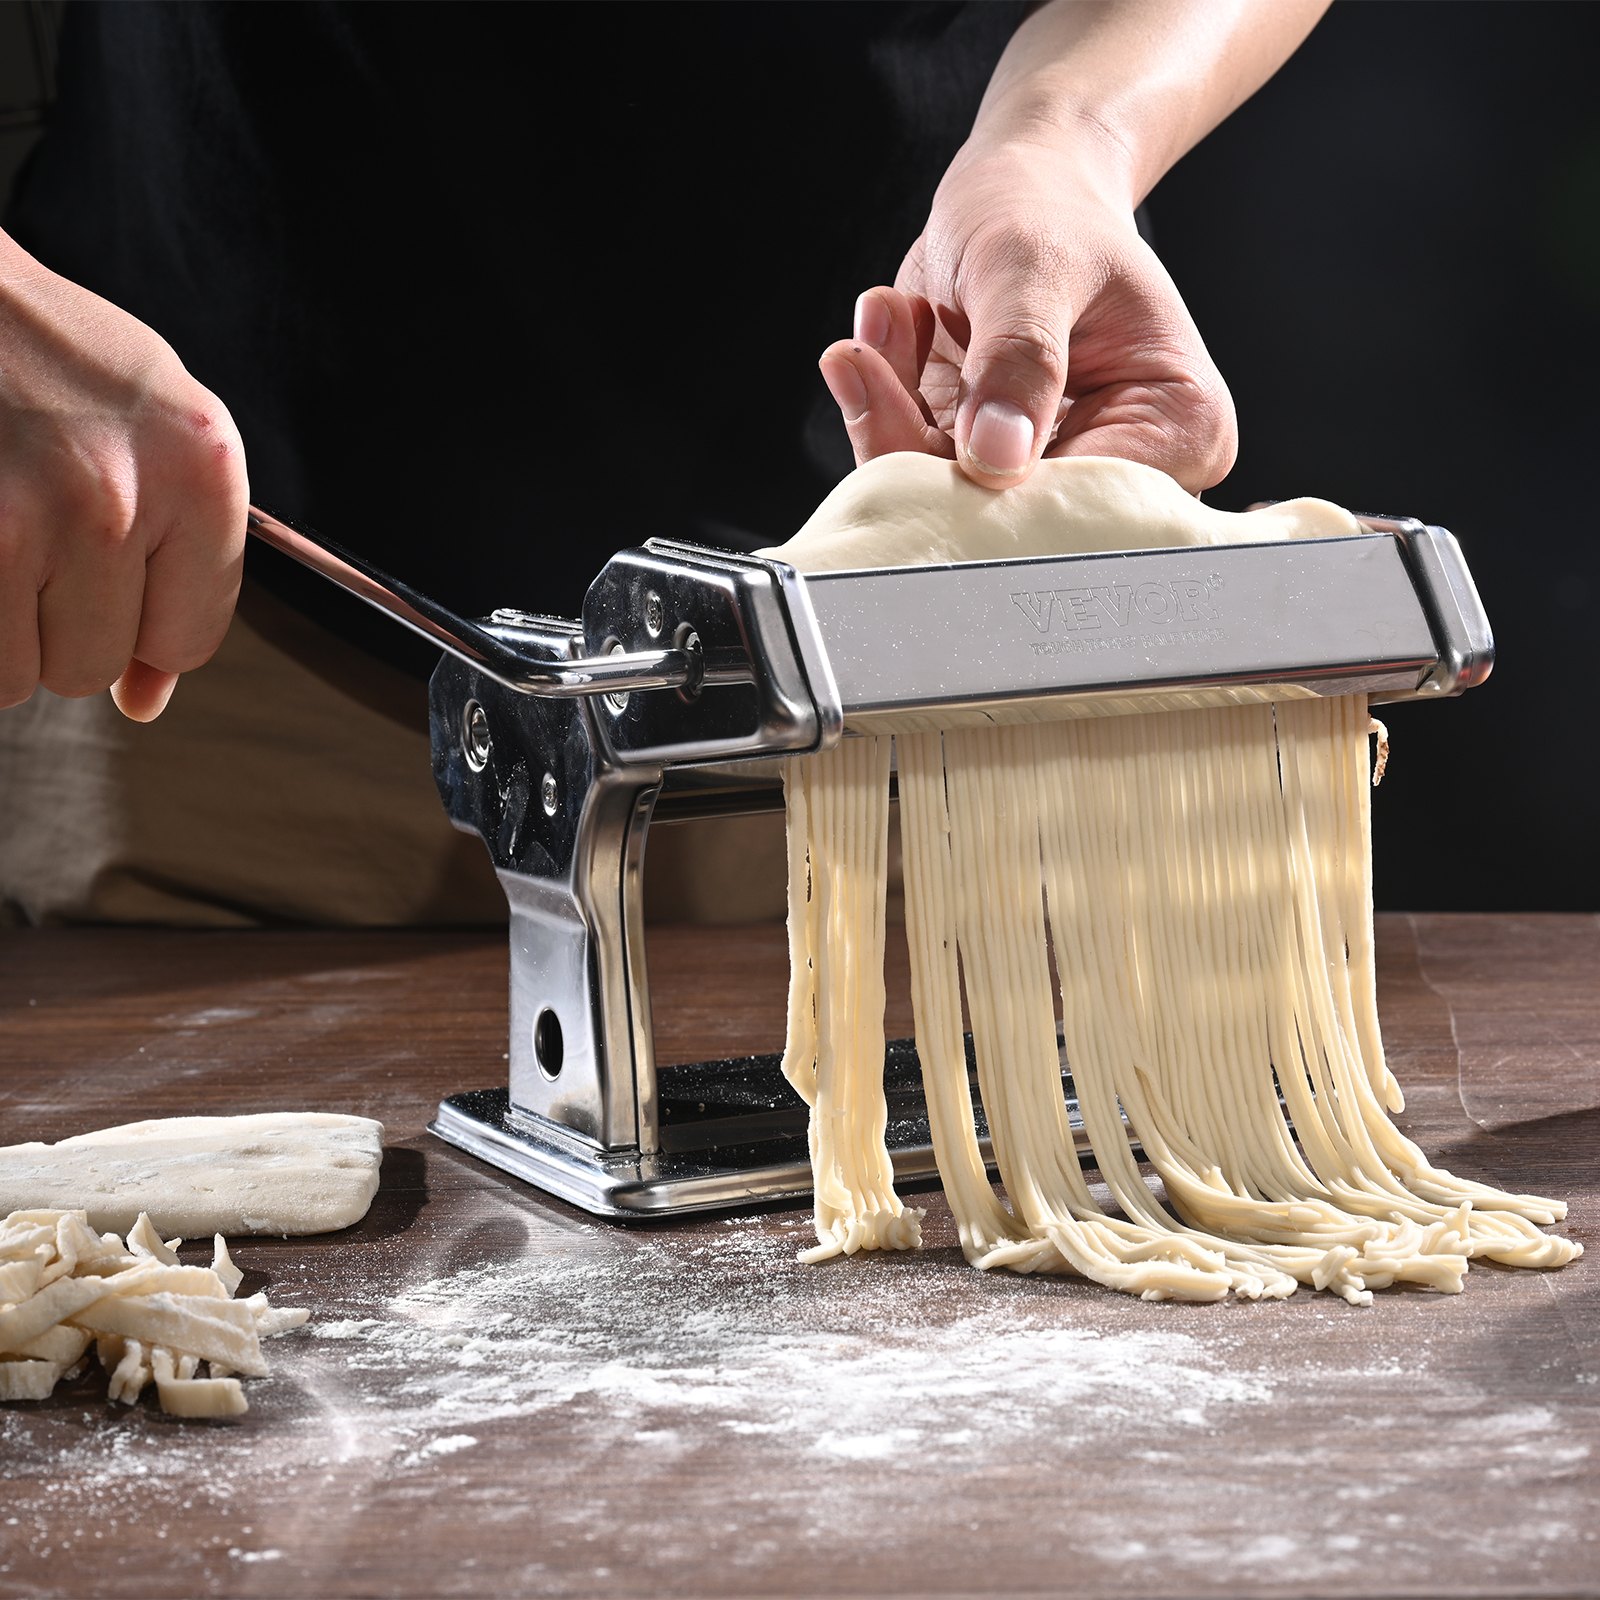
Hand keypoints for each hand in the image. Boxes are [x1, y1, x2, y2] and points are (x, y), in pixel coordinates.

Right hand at [0, 238, 247, 719]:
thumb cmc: (42, 351)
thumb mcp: (153, 430)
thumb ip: (177, 562)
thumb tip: (147, 697)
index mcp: (198, 467)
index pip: (187, 638)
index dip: (139, 629)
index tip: (101, 582)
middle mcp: (119, 494)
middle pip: (95, 664)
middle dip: (57, 624)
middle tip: (28, 535)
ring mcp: (25, 517)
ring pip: (22, 674)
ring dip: (0, 628)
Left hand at [819, 137, 1236, 493]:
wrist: (1020, 190)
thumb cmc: (1049, 212)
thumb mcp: (1034, 265)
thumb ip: (1018, 357)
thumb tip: (996, 454)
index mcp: (1179, 429)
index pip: (1087, 504)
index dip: (1002, 489)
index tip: (930, 425)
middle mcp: (1122, 470)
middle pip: (1008, 518)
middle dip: (919, 443)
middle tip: (865, 360)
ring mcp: (1045, 475)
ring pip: (946, 503)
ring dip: (889, 413)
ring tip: (887, 317)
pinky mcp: (981, 468)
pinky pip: (913, 473)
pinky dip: (883, 405)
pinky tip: (887, 328)